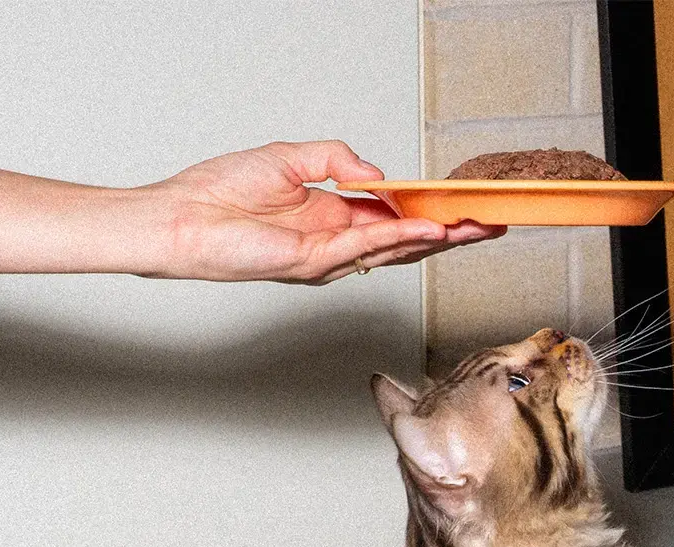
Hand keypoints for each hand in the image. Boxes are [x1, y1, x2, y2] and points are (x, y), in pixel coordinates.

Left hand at [150, 140, 503, 284]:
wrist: (183, 218)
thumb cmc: (222, 191)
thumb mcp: (292, 157)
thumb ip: (338, 159)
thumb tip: (377, 174)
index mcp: (332, 216)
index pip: (393, 215)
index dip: (430, 210)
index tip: (464, 204)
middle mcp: (334, 241)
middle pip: (405, 240)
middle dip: (451, 233)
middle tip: (490, 225)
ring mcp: (327, 257)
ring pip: (394, 250)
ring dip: (437, 240)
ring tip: (474, 230)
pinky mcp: (313, 262)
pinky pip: (365, 248)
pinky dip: (399, 237)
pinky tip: (428, 229)